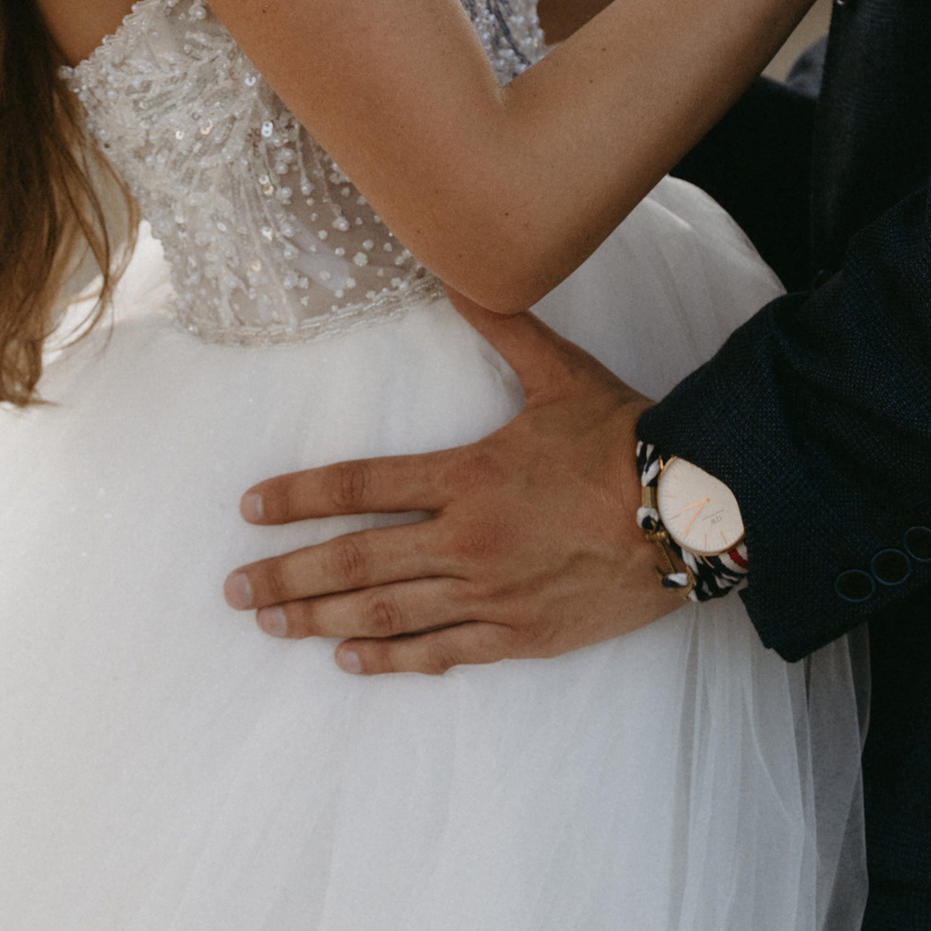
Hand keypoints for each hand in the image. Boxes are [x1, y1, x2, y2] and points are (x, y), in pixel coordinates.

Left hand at [223, 297, 664, 672]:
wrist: (695, 511)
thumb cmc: (626, 440)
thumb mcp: (560, 374)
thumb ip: (501, 326)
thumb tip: (458, 271)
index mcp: (467, 475)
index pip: (360, 487)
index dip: (298, 497)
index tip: (250, 509)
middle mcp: (466, 539)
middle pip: (356, 563)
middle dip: (288, 577)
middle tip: (236, 590)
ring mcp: (490, 593)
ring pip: (388, 613)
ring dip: (322, 620)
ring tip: (275, 625)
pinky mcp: (520, 635)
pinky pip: (442, 653)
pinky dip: (392, 659)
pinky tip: (351, 658)